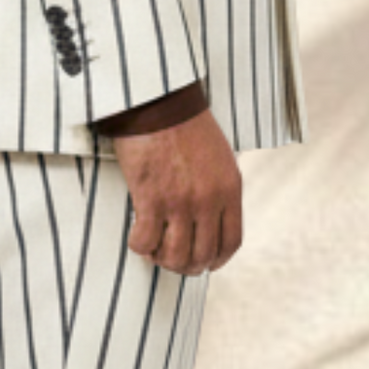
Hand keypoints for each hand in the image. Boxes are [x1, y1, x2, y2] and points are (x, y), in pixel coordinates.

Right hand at [111, 109, 242, 275]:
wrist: (159, 102)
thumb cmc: (185, 124)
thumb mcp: (219, 156)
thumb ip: (219, 187)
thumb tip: (211, 214)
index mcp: (230, 188)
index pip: (231, 241)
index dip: (217, 259)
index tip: (206, 263)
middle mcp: (208, 200)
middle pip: (202, 254)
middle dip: (187, 266)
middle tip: (172, 261)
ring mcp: (180, 201)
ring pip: (175, 255)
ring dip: (163, 260)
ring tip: (154, 251)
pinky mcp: (152, 197)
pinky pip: (146, 241)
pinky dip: (140, 246)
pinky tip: (137, 237)